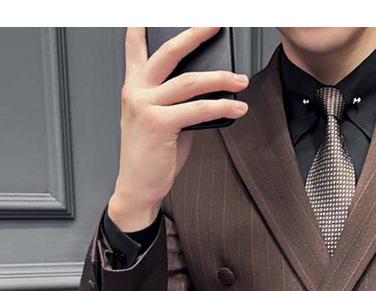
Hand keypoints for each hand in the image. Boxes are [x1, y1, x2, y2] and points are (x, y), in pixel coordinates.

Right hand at [108, 27, 249, 231]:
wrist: (137, 187)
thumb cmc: (151, 157)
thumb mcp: (161, 122)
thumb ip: (177, 102)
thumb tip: (209, 92)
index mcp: (134, 87)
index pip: (135, 47)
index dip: (142, 26)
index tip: (151, 12)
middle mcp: (136, 91)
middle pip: (168, 52)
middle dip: (194, 34)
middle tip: (215, 25)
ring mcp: (145, 106)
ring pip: (190, 82)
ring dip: (221, 79)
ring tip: (241, 80)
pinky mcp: (158, 124)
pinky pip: (198, 110)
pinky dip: (222, 108)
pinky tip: (237, 109)